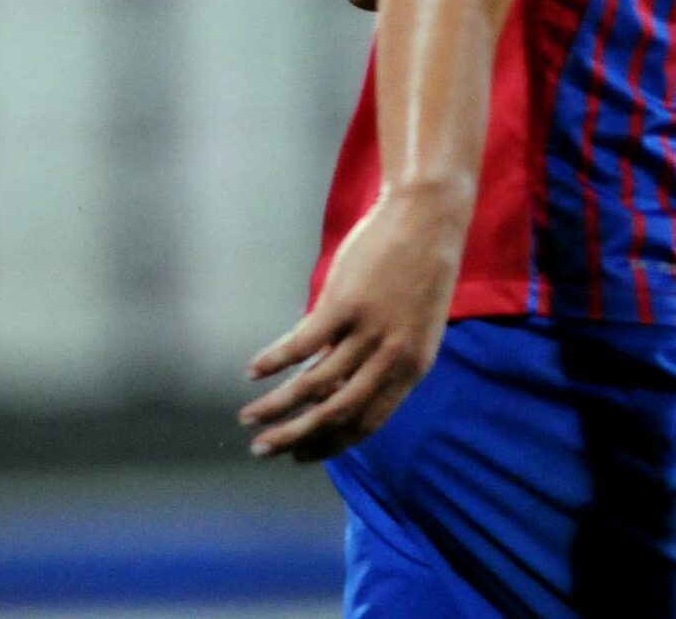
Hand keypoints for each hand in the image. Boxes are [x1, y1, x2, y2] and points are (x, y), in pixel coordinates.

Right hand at [238, 183, 466, 461]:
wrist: (428, 219)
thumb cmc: (421, 269)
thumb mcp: (413, 324)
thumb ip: (380, 357)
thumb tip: (334, 380)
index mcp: (412, 369)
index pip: (367, 424)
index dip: (330, 444)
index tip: (300, 455)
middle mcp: (390, 359)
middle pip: (335, 414)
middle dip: (295, 437)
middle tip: (263, 450)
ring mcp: (367, 332)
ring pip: (313, 384)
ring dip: (276, 406)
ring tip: (248, 417)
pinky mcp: (343, 304)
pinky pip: (301, 343)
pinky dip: (273, 360)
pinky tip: (252, 371)